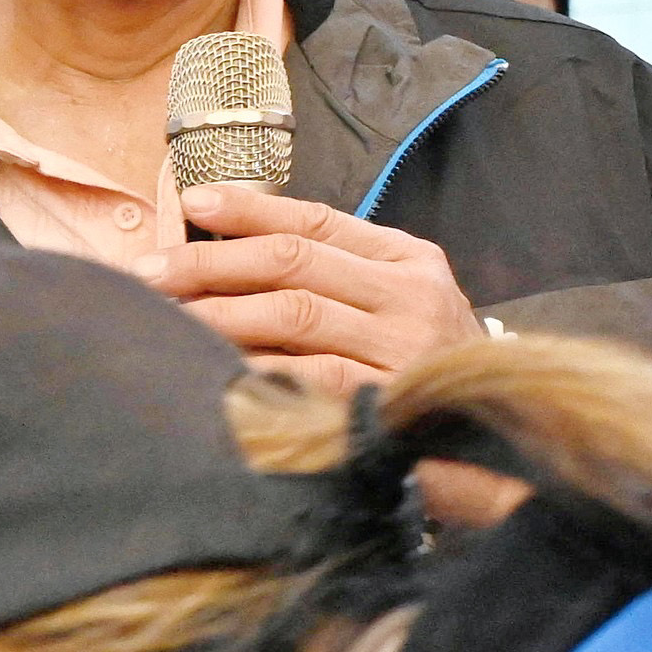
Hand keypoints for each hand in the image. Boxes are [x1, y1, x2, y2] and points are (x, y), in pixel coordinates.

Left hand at [160, 184, 482, 393]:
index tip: (192, 202)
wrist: (500, 449)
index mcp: (410, 261)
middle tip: (151, 271)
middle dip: (211, 262)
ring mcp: (403, 349)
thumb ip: (337, 280)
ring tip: (166, 315)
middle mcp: (411, 296)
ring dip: (218, 312)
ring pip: (292, 313)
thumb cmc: (427, 374)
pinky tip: (210, 366)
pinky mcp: (387, 403)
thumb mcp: (399, 310)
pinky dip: (252, 367)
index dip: (249, 208)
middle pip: (292, 262)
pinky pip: (305, 377)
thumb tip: (231, 254)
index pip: (316, 220)